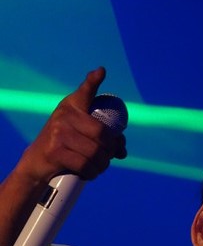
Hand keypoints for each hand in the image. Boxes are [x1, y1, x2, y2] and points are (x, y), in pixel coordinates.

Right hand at [16, 67, 126, 185]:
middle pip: (102, 134)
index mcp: (72, 107)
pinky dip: (92, 173)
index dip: (93, 81)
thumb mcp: (80, 135)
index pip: (85, 92)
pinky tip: (90, 173)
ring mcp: (59, 133)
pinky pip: (85, 165)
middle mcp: (65, 116)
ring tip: (98, 166)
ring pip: (96, 152)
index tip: (101, 72)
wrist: (36, 162)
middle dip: (110, 151)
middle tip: (108, 157)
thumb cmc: (64, 146)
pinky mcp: (55, 152)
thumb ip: (102, 138)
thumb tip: (123, 150)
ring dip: (102, 165)